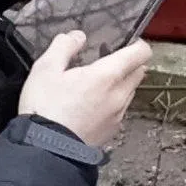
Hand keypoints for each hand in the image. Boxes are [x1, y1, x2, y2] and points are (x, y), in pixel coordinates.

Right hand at [16, 23, 152, 148]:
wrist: (46, 149)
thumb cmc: (45, 107)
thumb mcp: (45, 69)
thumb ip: (64, 46)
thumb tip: (78, 36)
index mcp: (107, 76)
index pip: (141, 53)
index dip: (136, 44)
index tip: (123, 42)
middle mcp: (119, 95)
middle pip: (139, 71)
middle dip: (128, 62)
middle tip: (105, 60)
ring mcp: (118, 115)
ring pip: (130, 91)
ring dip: (121, 83)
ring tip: (95, 83)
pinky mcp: (112, 130)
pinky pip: (121, 109)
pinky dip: (113, 101)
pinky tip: (91, 104)